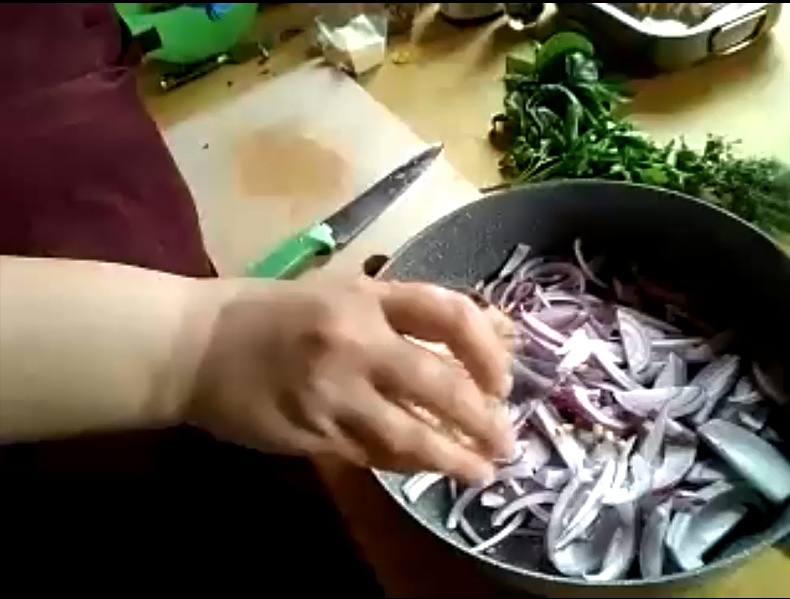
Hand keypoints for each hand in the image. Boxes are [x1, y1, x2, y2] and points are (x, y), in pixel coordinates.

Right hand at [184, 277, 513, 484]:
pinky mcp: (312, 433)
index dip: (488, 347)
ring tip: (484, 472)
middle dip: (484, 418)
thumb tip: (489, 329)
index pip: (448, 313)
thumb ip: (409, 312)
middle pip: (440, 383)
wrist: (193, 346)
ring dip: (456, 457)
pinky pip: (374, 454)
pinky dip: (408, 464)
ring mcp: (332, 392)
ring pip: (411, 433)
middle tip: (507, 440)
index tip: (503, 378)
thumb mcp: (342, 293)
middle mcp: (354, 341)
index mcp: (364, 296)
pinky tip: (428, 470)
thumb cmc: (271, 312)